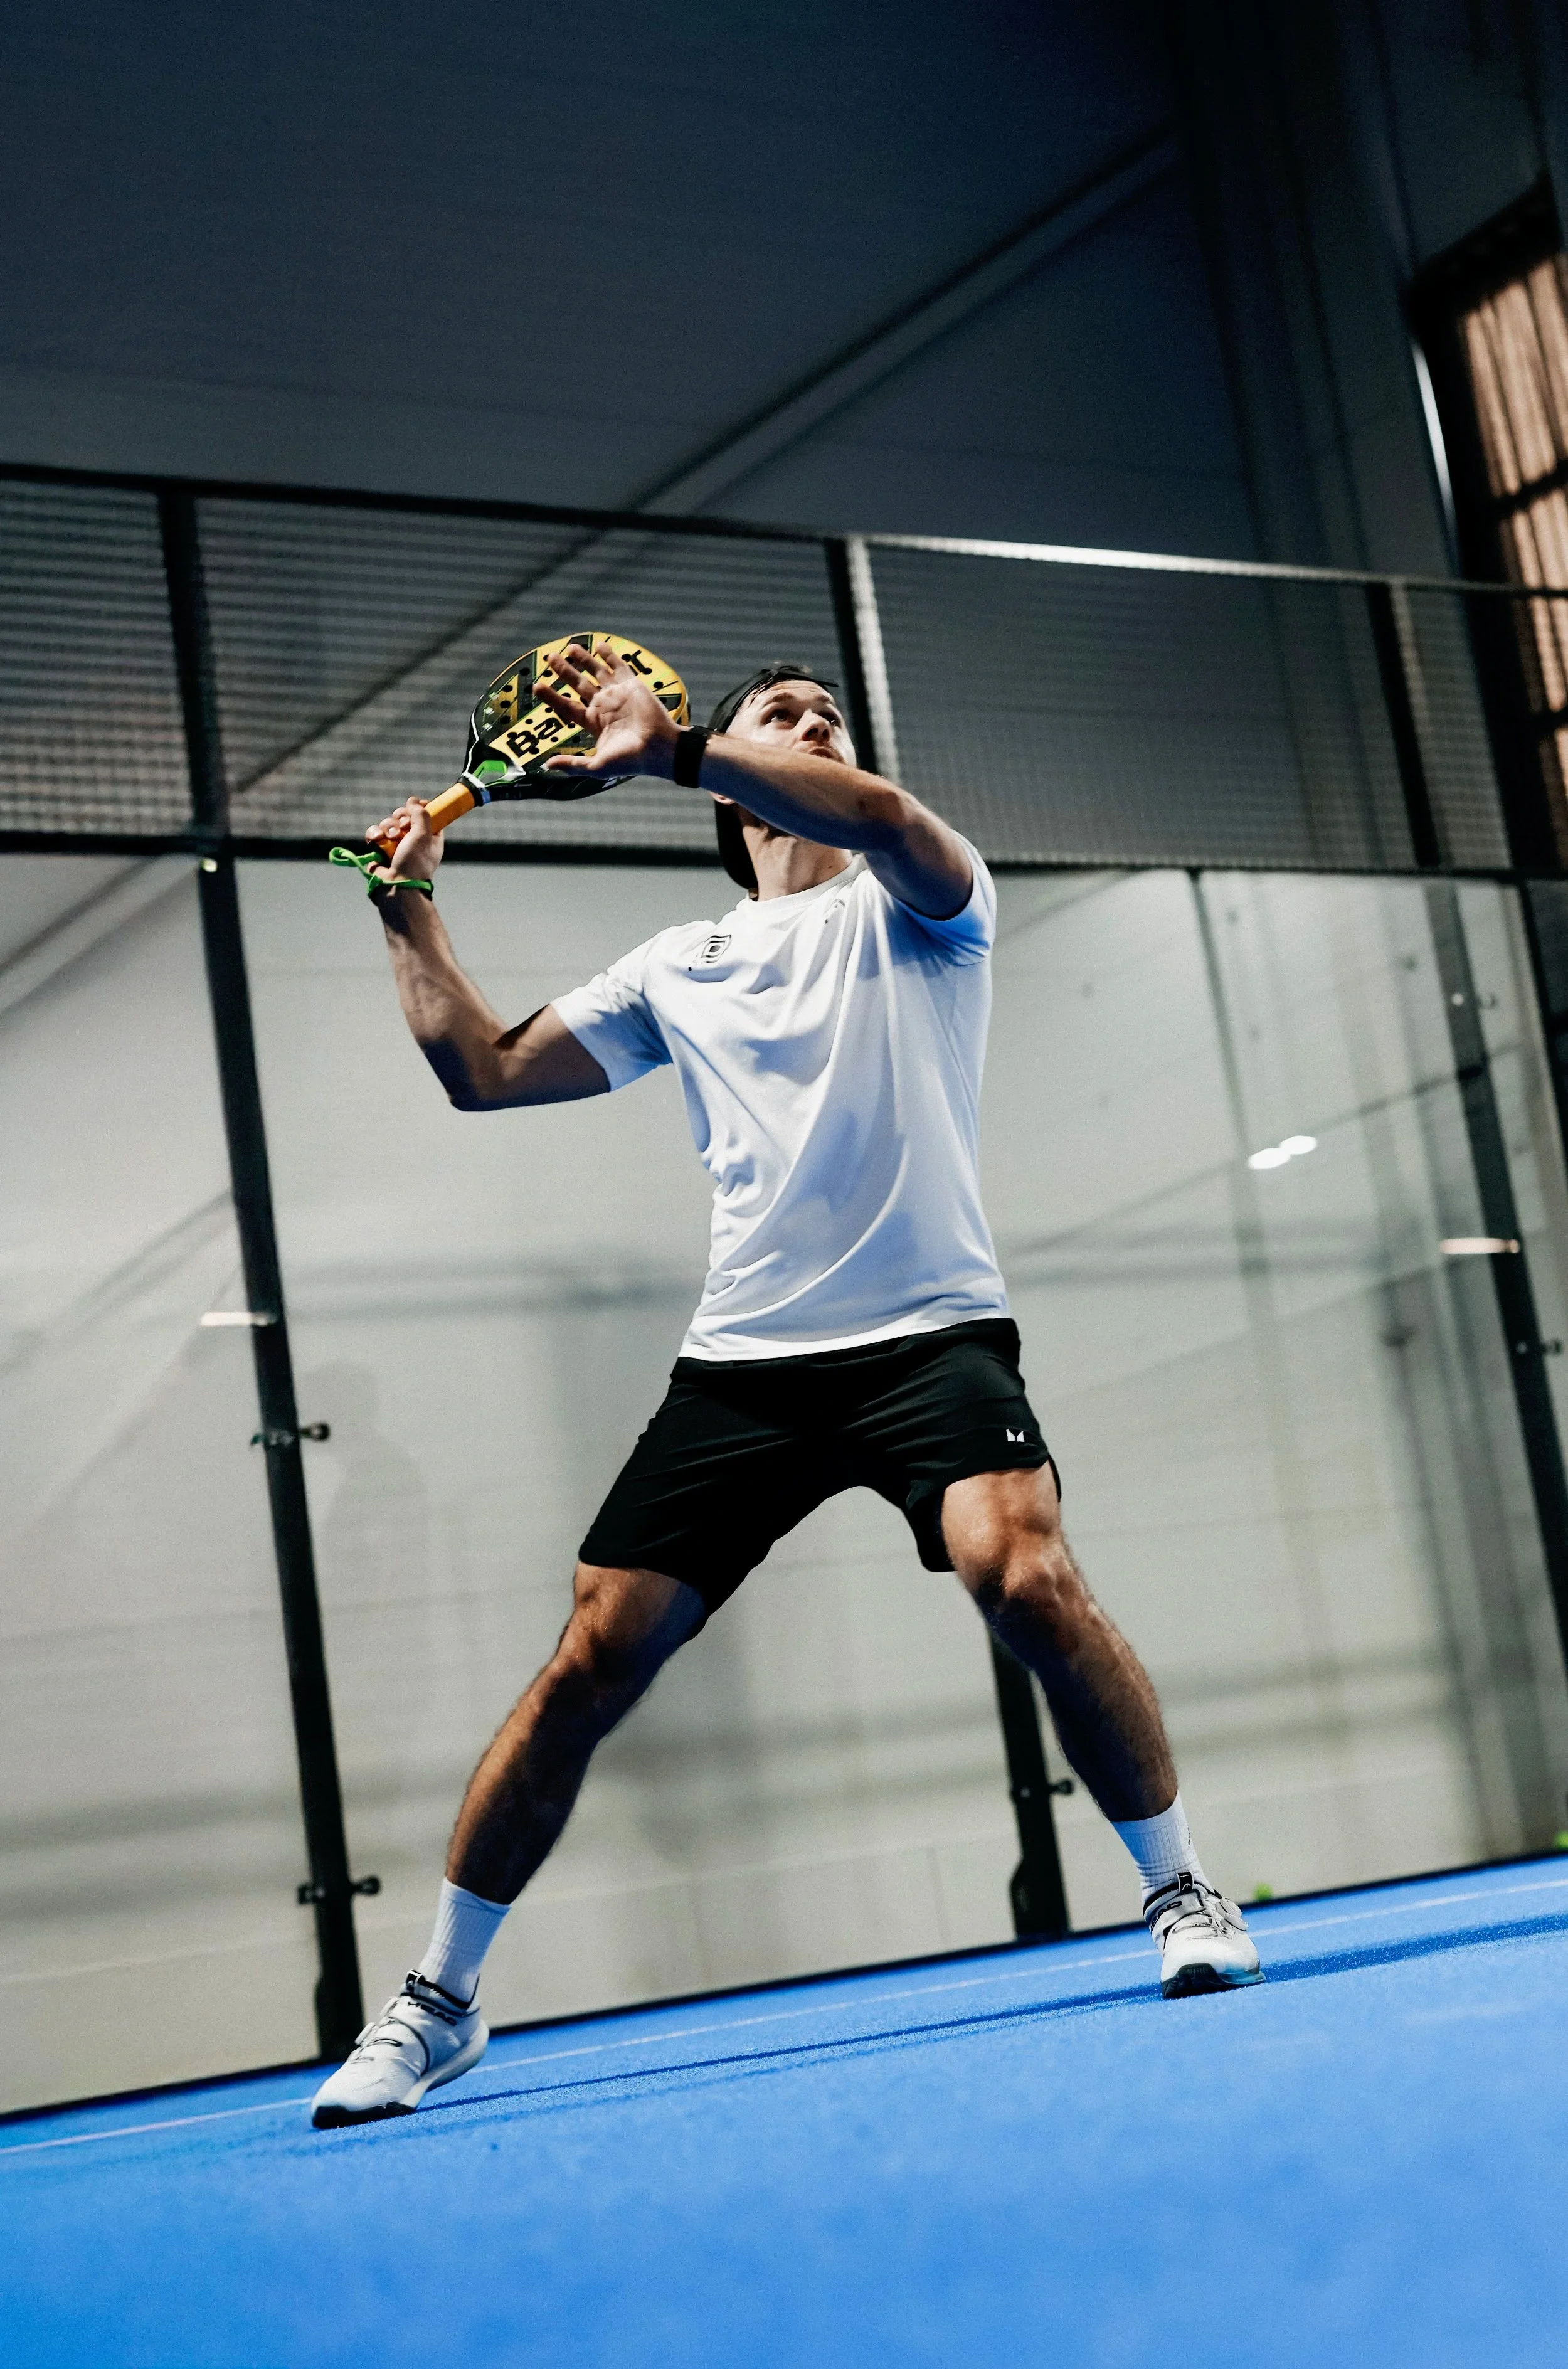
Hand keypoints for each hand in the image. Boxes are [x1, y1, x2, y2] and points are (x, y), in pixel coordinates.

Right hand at [365, 797, 442, 880]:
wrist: (396, 885)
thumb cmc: (415, 863)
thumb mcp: (423, 835)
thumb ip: (420, 815)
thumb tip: (414, 800)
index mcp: (429, 837)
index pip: (427, 815)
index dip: (421, 808)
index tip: (417, 805)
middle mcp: (413, 839)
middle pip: (404, 815)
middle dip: (401, 818)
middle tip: (403, 826)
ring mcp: (395, 844)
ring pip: (388, 822)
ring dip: (388, 828)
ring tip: (390, 839)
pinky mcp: (379, 848)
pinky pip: (375, 832)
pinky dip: (374, 834)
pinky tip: (377, 840)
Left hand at [533, 643, 679, 784]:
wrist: (657, 748)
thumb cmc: (630, 760)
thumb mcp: (597, 765)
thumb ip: (572, 763)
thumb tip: (547, 765)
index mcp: (593, 723)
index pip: (567, 706)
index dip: (551, 696)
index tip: (536, 686)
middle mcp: (603, 706)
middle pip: (578, 684)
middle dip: (564, 671)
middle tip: (550, 658)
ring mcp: (617, 694)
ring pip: (596, 672)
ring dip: (583, 659)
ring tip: (570, 648)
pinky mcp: (631, 685)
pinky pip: (618, 666)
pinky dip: (609, 655)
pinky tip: (598, 645)